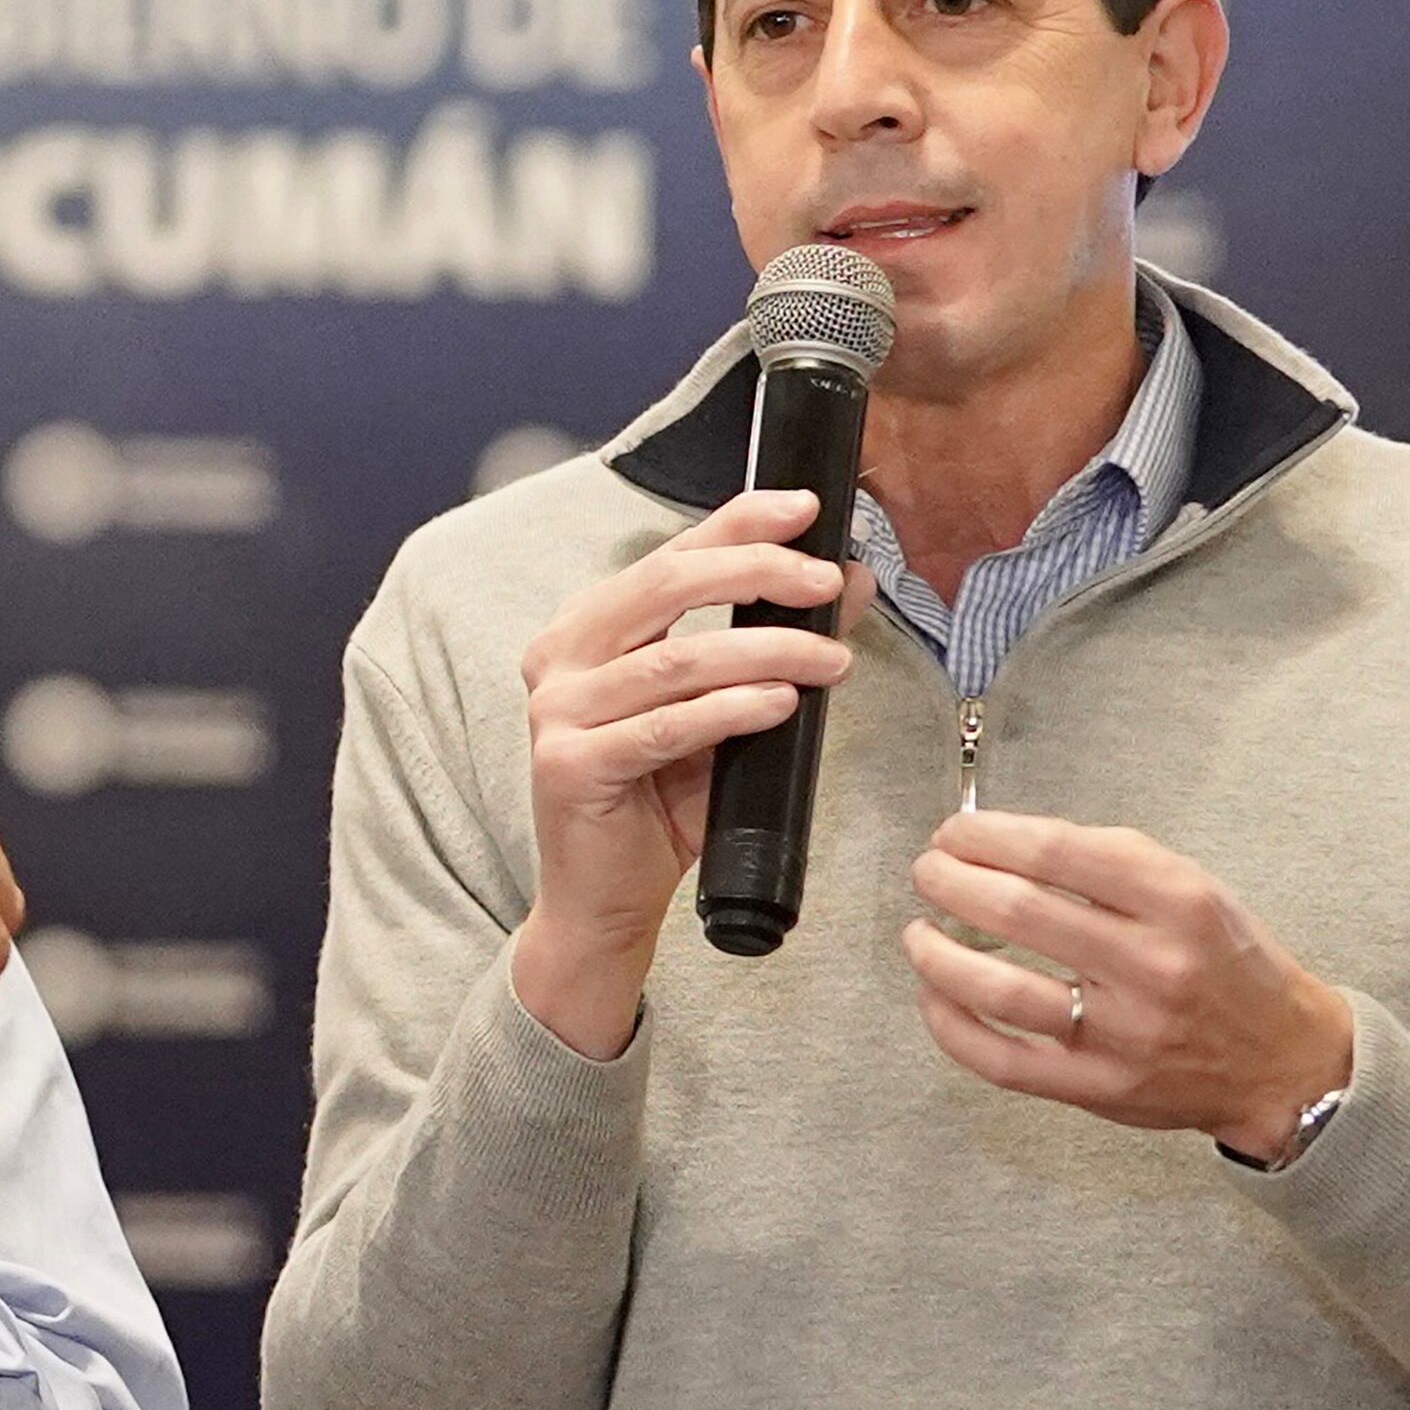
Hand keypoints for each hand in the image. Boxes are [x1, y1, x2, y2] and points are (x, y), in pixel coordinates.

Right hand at [508, 487, 856, 1058]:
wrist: (604, 902)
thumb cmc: (660, 805)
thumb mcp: (726, 712)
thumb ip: (771, 647)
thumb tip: (850, 583)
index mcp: (589, 630)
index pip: (669, 555)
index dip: (737, 523)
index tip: (803, 506)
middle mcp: (561, 658)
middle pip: (666, 585)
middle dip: (757, 572)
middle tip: (825, 581)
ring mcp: (558, 713)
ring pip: (676, 659)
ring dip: (766, 650)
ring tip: (828, 656)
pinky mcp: (569, 766)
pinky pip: (665, 727)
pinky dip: (731, 710)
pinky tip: (780, 704)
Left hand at [900, 809, 1356, 1162]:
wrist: (1283, 1062)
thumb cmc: (1228, 966)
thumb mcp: (1196, 891)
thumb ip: (1112, 866)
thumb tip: (1006, 847)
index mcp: (1179, 901)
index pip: (1059, 852)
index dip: (989, 837)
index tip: (955, 833)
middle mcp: (1151, 965)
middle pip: (1021, 911)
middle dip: (953, 883)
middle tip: (928, 872)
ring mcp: (1122, 1033)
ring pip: (1000, 988)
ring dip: (940, 954)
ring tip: (918, 933)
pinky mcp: (1098, 1087)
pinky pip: (1002, 1058)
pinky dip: (953, 1025)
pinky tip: (935, 996)